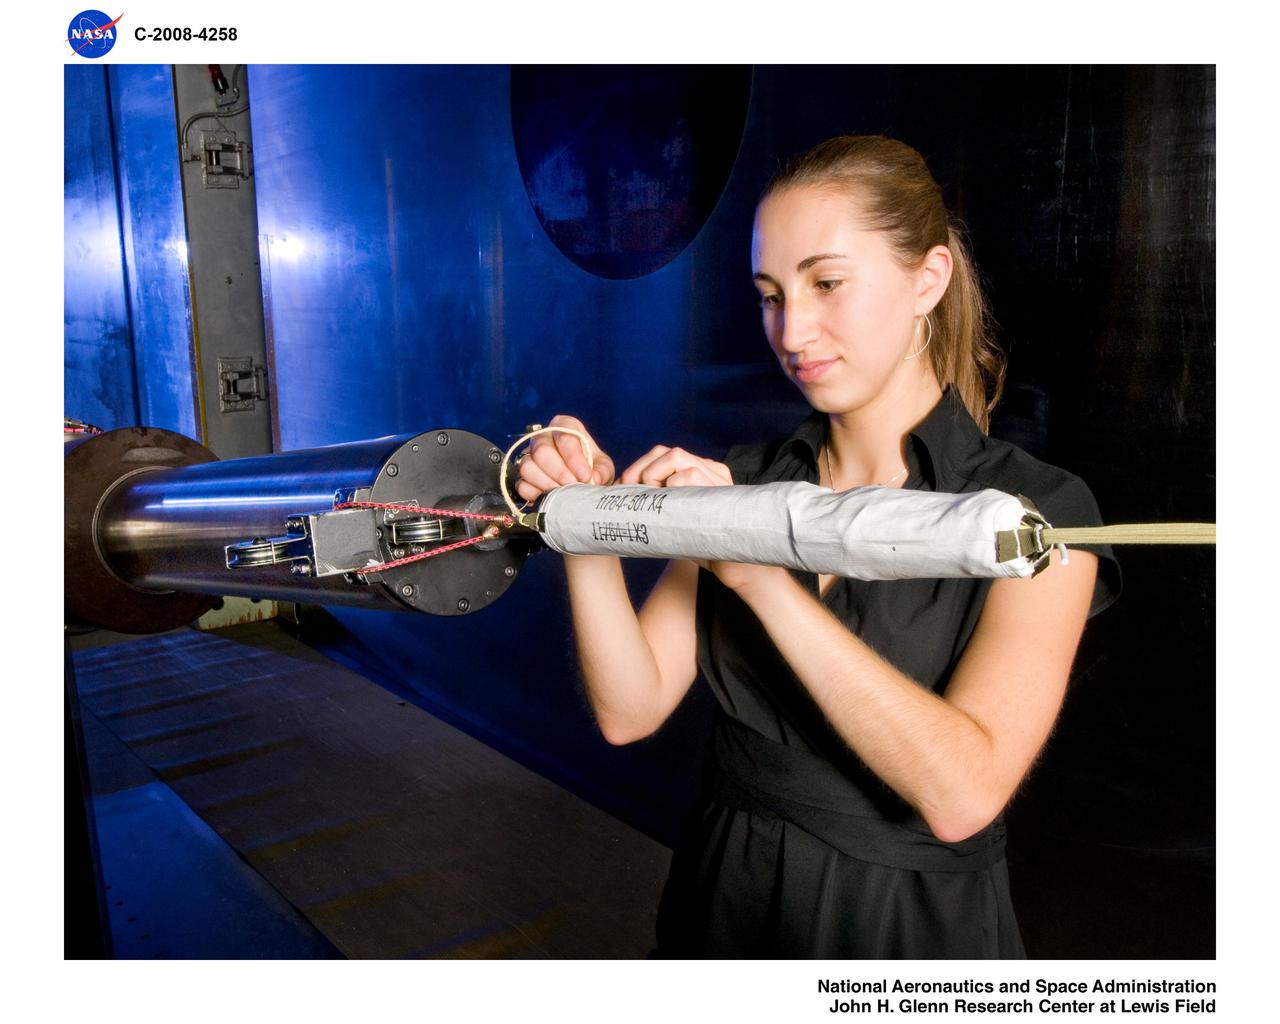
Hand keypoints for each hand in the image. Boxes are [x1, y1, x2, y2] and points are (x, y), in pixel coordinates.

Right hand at [515, 414, 615, 503]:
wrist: (582, 482)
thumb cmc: (592, 468)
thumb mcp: (603, 467)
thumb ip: (601, 472)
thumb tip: (592, 480)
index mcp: (565, 425)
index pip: (564, 436)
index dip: (574, 458)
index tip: (585, 476)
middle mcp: (543, 436)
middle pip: (542, 451)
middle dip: (559, 472)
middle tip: (574, 486)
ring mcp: (528, 456)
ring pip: (528, 467)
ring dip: (547, 484)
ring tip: (564, 494)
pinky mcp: (521, 476)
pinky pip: (521, 485)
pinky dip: (536, 495)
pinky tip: (551, 498)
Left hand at [619, 446, 787, 593]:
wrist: (740, 570)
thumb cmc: (708, 548)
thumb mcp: (680, 521)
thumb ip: (662, 506)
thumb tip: (626, 501)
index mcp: (703, 473)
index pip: (664, 455)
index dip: (640, 467)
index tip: (624, 488)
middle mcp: (712, 470)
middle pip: (667, 452)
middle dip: (641, 469)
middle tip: (631, 493)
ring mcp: (718, 478)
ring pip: (676, 457)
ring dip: (653, 476)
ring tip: (651, 502)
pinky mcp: (721, 490)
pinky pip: (690, 475)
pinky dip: (671, 487)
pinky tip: (668, 507)